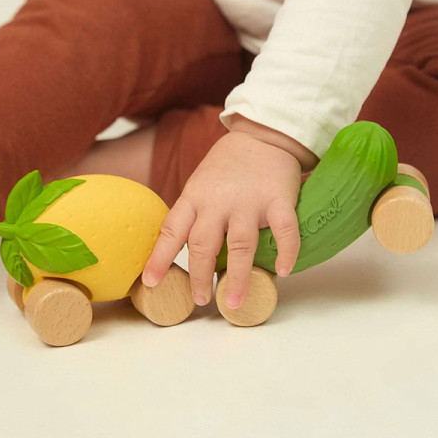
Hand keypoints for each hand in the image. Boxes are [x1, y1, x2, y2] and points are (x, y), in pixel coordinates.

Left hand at [142, 115, 317, 308]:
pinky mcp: (278, 200)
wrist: (263, 135)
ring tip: (234, 302)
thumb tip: (187, 255)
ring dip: (237, 277)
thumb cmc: (228, 166)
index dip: (160, 258)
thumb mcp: (200, 184)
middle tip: (199, 300)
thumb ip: (194, 215)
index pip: (172, 230)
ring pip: (240, 245)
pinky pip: (283, 231)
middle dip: (198, 276)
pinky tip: (282, 271)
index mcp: (194, 196)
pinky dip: (285, 252)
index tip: (151, 282)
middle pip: (202, 244)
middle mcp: (218, 201)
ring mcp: (249, 201)